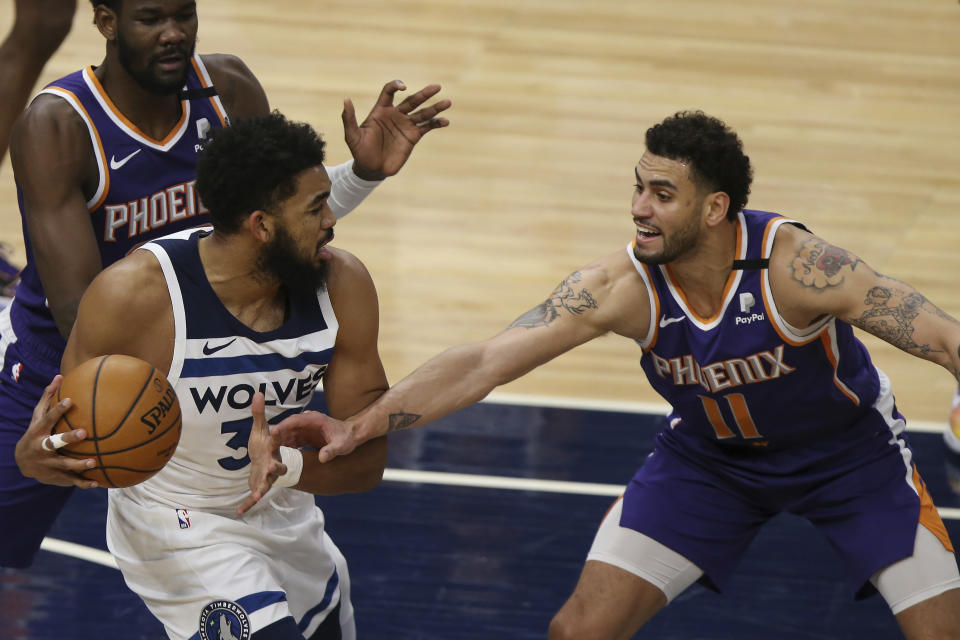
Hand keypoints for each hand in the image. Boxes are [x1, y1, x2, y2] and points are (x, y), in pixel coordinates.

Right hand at [14, 375, 97, 487]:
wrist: (22, 462)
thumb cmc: (35, 433)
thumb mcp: (38, 417)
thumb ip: (48, 398)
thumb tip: (60, 376)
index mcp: (38, 432)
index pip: (48, 418)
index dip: (57, 410)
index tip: (70, 400)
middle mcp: (41, 449)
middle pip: (53, 444)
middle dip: (67, 438)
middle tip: (83, 433)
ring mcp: (48, 464)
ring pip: (64, 465)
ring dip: (79, 464)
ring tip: (94, 461)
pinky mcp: (55, 477)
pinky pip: (70, 481)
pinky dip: (83, 482)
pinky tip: (97, 482)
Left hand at [237, 393, 285, 515]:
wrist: (266, 464)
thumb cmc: (264, 446)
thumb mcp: (260, 430)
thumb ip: (259, 413)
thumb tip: (257, 392)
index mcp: (274, 449)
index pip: (277, 441)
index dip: (277, 436)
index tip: (276, 428)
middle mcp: (273, 464)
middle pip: (278, 466)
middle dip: (276, 467)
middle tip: (273, 467)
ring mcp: (267, 477)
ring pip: (268, 483)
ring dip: (262, 488)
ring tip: (258, 494)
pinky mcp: (259, 486)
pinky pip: (254, 496)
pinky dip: (247, 504)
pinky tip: (239, 512)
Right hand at [272, 411, 359, 463]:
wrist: (352, 435)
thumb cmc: (347, 438)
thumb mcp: (341, 445)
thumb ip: (331, 450)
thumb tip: (322, 458)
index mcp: (314, 420)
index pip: (294, 420)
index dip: (283, 427)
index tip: (272, 434)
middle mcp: (307, 422)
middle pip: (287, 428)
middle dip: (276, 437)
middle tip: (266, 449)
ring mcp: (305, 429)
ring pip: (287, 435)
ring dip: (279, 444)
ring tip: (269, 456)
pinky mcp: (305, 436)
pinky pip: (291, 441)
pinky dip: (285, 448)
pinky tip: (279, 458)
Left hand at [344, 80, 450, 180]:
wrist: (371, 169)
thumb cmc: (359, 151)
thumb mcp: (351, 136)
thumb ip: (349, 118)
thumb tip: (346, 100)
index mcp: (381, 110)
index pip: (389, 91)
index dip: (396, 86)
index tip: (403, 88)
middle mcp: (395, 115)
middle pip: (412, 100)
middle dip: (424, 94)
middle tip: (437, 87)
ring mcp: (406, 125)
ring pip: (423, 112)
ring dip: (435, 107)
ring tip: (447, 102)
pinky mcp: (413, 136)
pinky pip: (427, 127)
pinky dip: (436, 123)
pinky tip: (445, 121)